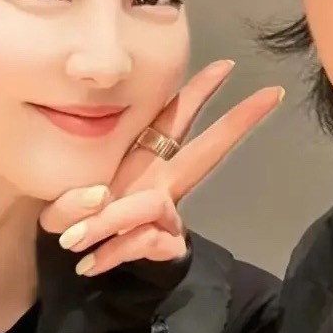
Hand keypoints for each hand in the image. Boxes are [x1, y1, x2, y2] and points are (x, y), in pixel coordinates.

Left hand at [39, 60, 283, 277]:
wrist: (80, 266)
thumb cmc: (74, 225)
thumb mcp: (60, 209)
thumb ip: (70, 204)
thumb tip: (102, 199)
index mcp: (143, 160)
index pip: (173, 119)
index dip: (198, 92)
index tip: (226, 66)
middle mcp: (162, 182)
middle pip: (207, 150)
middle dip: (237, 122)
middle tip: (271, 94)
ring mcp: (166, 215)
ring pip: (153, 206)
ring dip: (111, 221)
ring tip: (74, 240)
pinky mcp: (166, 247)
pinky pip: (143, 243)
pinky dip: (113, 252)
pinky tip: (90, 263)